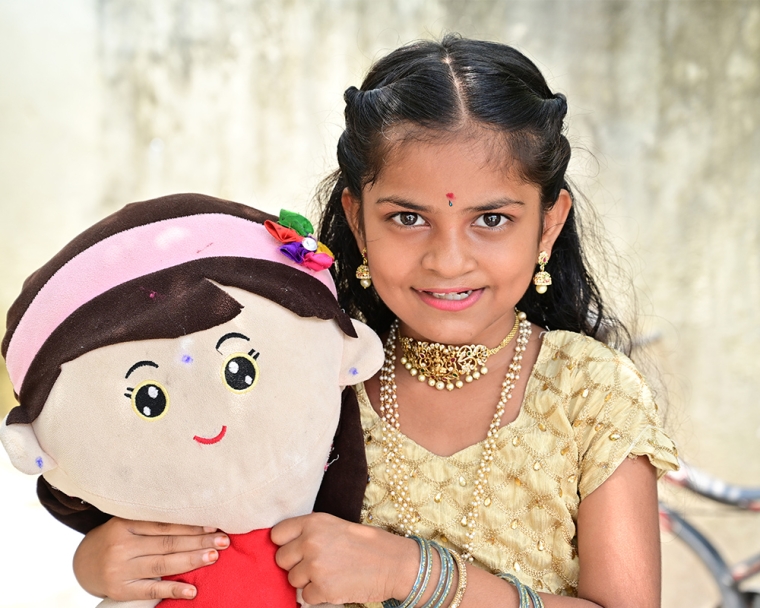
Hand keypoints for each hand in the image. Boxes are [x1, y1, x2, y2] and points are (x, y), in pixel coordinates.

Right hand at [73, 517, 228, 600]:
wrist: (83, 564)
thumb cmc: (117, 539)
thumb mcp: (128, 523)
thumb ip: (154, 520)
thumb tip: (197, 518)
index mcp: (125, 524)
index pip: (164, 524)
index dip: (191, 525)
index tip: (215, 525)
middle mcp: (121, 545)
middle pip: (167, 543)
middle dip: (199, 542)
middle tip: (223, 541)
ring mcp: (120, 569)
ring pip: (162, 564)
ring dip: (191, 561)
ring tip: (214, 557)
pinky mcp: (121, 589)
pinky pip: (151, 590)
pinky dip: (173, 589)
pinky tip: (192, 591)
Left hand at [272, 512, 417, 604]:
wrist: (394, 564)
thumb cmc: (367, 544)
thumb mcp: (336, 525)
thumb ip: (311, 533)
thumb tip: (287, 547)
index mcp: (314, 522)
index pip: (277, 535)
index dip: (285, 544)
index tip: (295, 549)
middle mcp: (311, 541)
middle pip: (281, 559)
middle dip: (295, 564)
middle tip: (317, 564)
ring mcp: (315, 566)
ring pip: (292, 580)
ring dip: (307, 581)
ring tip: (330, 573)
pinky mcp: (322, 589)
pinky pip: (306, 597)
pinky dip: (318, 595)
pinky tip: (336, 585)